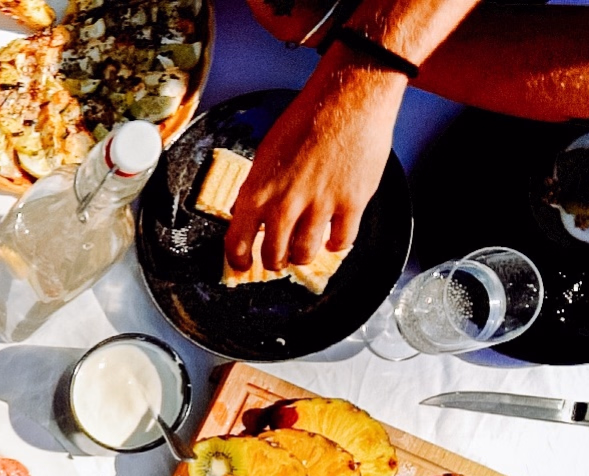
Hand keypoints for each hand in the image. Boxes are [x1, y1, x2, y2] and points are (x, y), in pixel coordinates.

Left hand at [225, 52, 406, 272]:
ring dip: (303, 256)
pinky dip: (337, 244)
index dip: (239, 260)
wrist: (347, 99)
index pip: (237, 242)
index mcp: (258, 190)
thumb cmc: (305, 119)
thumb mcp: (267, 153)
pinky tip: (335, 235)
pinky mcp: (351, 203)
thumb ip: (259, 187)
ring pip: (305, 254)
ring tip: (305, 249)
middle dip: (275, 262)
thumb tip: (250, 213)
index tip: (243, 264)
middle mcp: (285, 204)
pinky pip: (341, 241)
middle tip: (279, 258)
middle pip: (273, 257)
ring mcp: (319, 206)